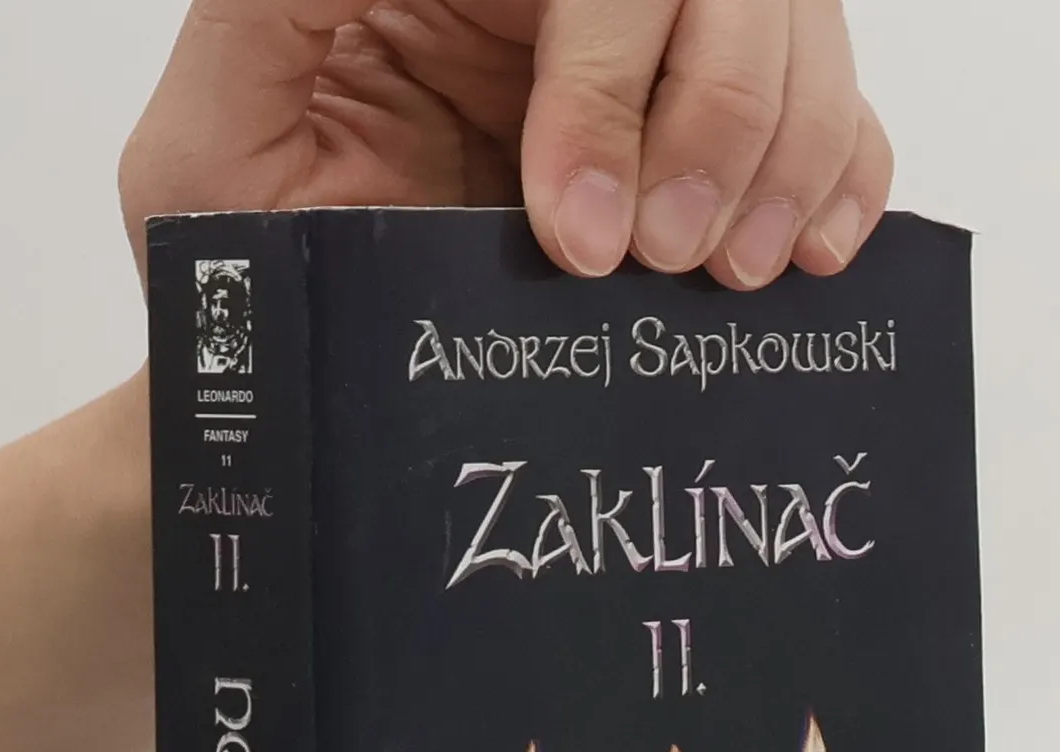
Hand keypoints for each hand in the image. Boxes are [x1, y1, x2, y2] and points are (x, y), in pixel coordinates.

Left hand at [120, 0, 891, 291]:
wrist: (291, 404)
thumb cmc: (247, 286)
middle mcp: (562, 14)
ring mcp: (645, 85)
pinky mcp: (697, 164)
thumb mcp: (213, 141)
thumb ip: (274, 11)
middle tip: (671, 260)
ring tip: (736, 277)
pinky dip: (846, 174)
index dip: (616, 80)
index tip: (581, 232)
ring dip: (792, 153)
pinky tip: (814, 256)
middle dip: (722, 119)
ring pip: (795, 36)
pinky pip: (829, 121)